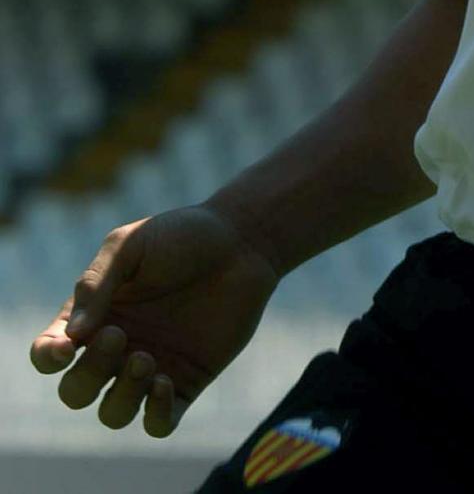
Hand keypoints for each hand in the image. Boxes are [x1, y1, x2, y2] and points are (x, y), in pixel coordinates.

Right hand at [29, 203, 279, 437]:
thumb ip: (97, 283)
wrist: (242, 242)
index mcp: (93, 316)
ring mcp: (149, 368)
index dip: (48, 358)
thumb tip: (72, 336)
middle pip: (77, 391)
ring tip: (145, 358)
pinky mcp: (186, 381)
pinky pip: (158, 423)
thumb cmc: (182, 236)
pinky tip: (162, 383)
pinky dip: (153, 415)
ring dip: (121, 397)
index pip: (50, 354)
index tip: (66, 348)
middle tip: (118, 336)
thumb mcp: (131, 245)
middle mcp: (116, 349)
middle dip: (88, 374)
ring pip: (114, 413)